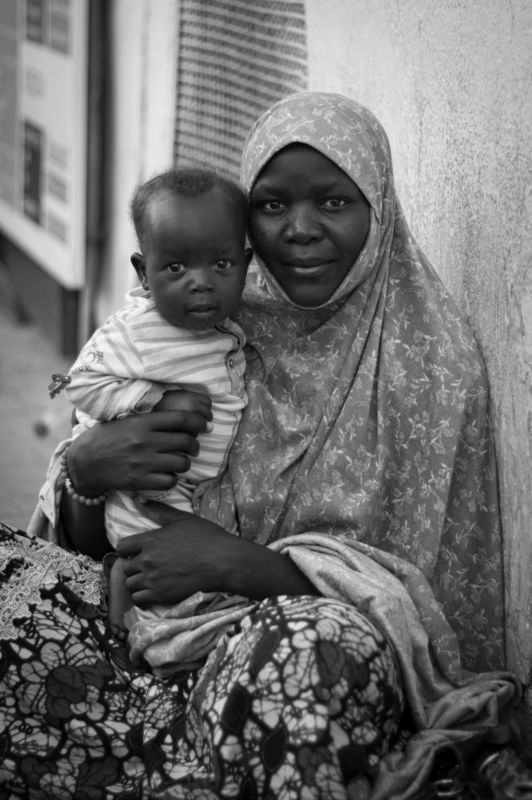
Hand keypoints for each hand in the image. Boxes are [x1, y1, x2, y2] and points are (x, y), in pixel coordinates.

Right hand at [68, 391, 211, 495]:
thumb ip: (150, 419)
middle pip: (186, 442)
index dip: (198, 421)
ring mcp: (143, 462)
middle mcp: (145, 441)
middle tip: (193, 447)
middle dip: (195, 445)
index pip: (181, 418)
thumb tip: (180, 418)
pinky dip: (172, 479)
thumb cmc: (106, 438)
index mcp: (142, 422)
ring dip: (184, 463)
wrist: (83, 463)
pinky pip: (170, 481)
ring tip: (179, 462)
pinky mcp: (140, 481)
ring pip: (182, 463)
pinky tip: (166, 475)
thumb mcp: (126, 421)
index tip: (205, 425)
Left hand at [115, 510, 237, 604]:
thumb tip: (137, 498)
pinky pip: (138, 599)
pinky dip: (142, 596)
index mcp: (150, 540)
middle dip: (133, 566)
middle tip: (147, 566)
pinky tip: (153, 591)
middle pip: (125, 567)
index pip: (121, 547)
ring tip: (150, 579)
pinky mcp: (160, 595)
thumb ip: (158, 510)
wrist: (223, 562)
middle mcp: (147, 560)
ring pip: (130, 584)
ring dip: (137, 582)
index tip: (136, 552)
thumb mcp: (183, 519)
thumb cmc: (206, 538)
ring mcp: (153, 579)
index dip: (127, 550)